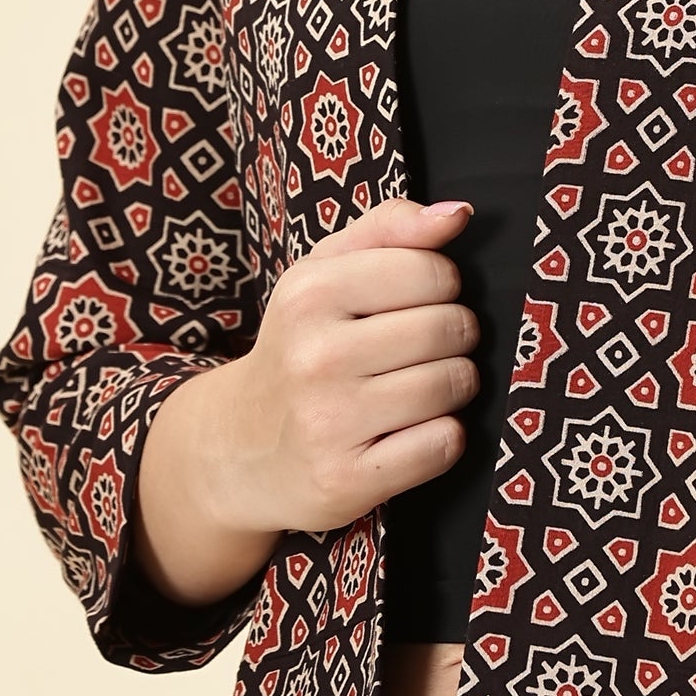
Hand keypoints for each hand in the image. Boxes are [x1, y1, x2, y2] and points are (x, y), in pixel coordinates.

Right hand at [211, 196, 480, 538]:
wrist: (237, 447)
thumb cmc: (302, 343)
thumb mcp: (326, 270)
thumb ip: (392, 226)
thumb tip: (459, 214)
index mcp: (310, 292)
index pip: (434, 270)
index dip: (441, 285)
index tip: (417, 301)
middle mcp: (314, 356)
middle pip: (451, 328)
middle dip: (454, 336)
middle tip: (422, 348)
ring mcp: (328, 423)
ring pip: (452, 385)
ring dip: (454, 386)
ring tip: (419, 387)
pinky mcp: (345, 481)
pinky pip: (443, 444)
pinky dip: (443, 437)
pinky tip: (410, 431)